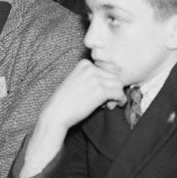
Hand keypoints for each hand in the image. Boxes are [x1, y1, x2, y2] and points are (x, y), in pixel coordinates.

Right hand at [18, 59, 124, 177]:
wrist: (56, 113)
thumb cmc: (66, 102)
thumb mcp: (77, 82)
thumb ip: (92, 78)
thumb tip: (116, 82)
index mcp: (84, 63)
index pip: (106, 69)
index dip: (107, 82)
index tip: (102, 93)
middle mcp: (90, 68)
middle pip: (114, 76)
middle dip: (113, 89)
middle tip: (108, 102)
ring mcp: (95, 79)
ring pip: (118, 84)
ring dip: (117, 95)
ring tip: (108, 105)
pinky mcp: (100, 91)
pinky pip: (119, 93)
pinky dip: (120, 100)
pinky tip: (115, 106)